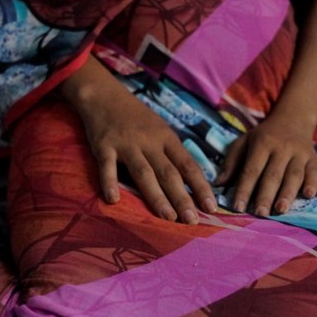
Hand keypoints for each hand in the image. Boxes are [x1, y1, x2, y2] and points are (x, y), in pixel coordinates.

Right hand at [60, 61, 215, 223]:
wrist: (105, 96)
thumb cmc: (137, 118)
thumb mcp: (160, 130)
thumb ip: (172, 154)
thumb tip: (192, 182)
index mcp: (167, 138)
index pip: (188, 165)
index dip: (201, 186)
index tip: (212, 207)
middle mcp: (150, 142)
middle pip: (169, 173)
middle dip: (182, 198)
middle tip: (192, 221)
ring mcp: (127, 145)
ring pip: (144, 173)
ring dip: (157, 197)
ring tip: (168, 217)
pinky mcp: (104, 146)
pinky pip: (107, 167)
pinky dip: (110, 183)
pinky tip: (114, 200)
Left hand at [216, 113, 316, 215]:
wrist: (294, 118)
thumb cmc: (264, 136)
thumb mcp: (244, 142)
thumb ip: (232, 162)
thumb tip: (219, 184)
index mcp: (262, 144)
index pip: (251, 169)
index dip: (244, 189)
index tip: (237, 207)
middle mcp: (282, 148)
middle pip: (273, 174)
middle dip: (266, 195)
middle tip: (259, 214)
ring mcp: (300, 153)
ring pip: (294, 175)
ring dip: (288, 193)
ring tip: (280, 209)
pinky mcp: (313, 158)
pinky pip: (314, 171)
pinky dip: (313, 183)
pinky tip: (308, 195)